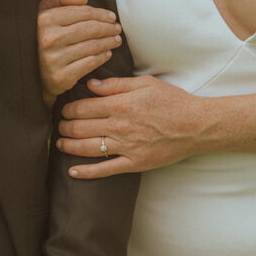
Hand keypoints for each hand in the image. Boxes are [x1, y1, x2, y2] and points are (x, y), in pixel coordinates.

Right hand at [38, 0, 121, 104]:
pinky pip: (89, 64)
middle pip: (90, 29)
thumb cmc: (42, 35)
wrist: (32, 71)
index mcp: (45, 19)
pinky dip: (102, 57)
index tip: (111, 17)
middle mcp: (48, 39)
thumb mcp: (45, 11)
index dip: (101, 14)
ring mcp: (53, 60)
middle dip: (108, 28)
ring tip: (116, 40)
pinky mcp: (60, 77)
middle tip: (117, 29)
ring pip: (92, 46)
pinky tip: (107, 53)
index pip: (83, 12)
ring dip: (108, 42)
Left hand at [56, 76, 209, 178]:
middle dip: (65, 126)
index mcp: (120, 105)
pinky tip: (72, 172)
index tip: (64, 109)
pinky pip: (105, 170)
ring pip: (87, 147)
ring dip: (69, 146)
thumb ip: (115, 84)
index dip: (69, 108)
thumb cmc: (172, 101)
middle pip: (81, 127)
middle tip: (60, 125)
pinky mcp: (134, 163)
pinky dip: (87, 172)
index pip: (84, 107)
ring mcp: (126, 147)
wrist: (195, 126)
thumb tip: (90, 85)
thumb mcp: (145, 83)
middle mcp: (119, 126)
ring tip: (60, 143)